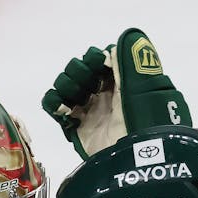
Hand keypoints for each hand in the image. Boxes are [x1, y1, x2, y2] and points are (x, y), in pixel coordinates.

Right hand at [41, 27, 191, 158]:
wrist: (134, 160)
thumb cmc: (144, 122)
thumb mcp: (143, 88)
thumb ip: (131, 61)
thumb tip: (126, 37)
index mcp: (123, 83)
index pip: (102, 60)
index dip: (96, 58)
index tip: (98, 63)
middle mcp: (106, 95)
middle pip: (81, 69)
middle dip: (79, 71)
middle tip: (87, 84)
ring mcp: (90, 110)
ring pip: (67, 85)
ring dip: (66, 85)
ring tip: (73, 99)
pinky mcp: (77, 127)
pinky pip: (56, 107)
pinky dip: (53, 102)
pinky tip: (62, 107)